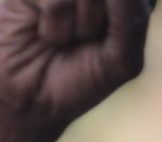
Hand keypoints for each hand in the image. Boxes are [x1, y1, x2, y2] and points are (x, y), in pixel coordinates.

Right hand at [0, 0, 151, 131]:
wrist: (28, 102)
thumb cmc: (78, 81)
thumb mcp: (122, 60)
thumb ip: (134, 19)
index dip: (128, 20)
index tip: (113, 42)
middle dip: (105, 22)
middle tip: (87, 39)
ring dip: (83, 25)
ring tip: (66, 39)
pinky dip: (56, 25)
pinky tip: (45, 33)